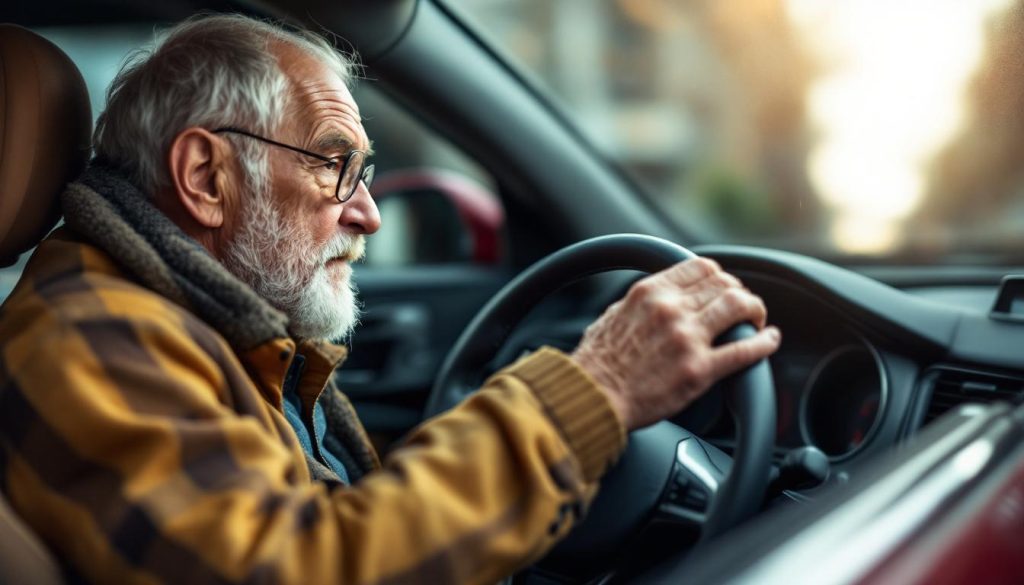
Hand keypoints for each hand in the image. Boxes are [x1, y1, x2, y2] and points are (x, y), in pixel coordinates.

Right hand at [571, 258, 780, 430]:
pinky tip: (769, 340)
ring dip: (755, 311)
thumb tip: (661, 298)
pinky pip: (745, 350)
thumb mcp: (614, 314)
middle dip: (739, 293)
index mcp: (650, 292)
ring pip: (739, 306)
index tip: (722, 288)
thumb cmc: (596, 363)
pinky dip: (764, 343)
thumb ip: (643, 303)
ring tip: (757, 322)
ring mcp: (688, 338)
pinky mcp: (699, 370)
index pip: (701, 267)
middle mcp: (672, 309)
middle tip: (742, 308)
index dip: (719, 276)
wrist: (591, 397)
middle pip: (725, 284)